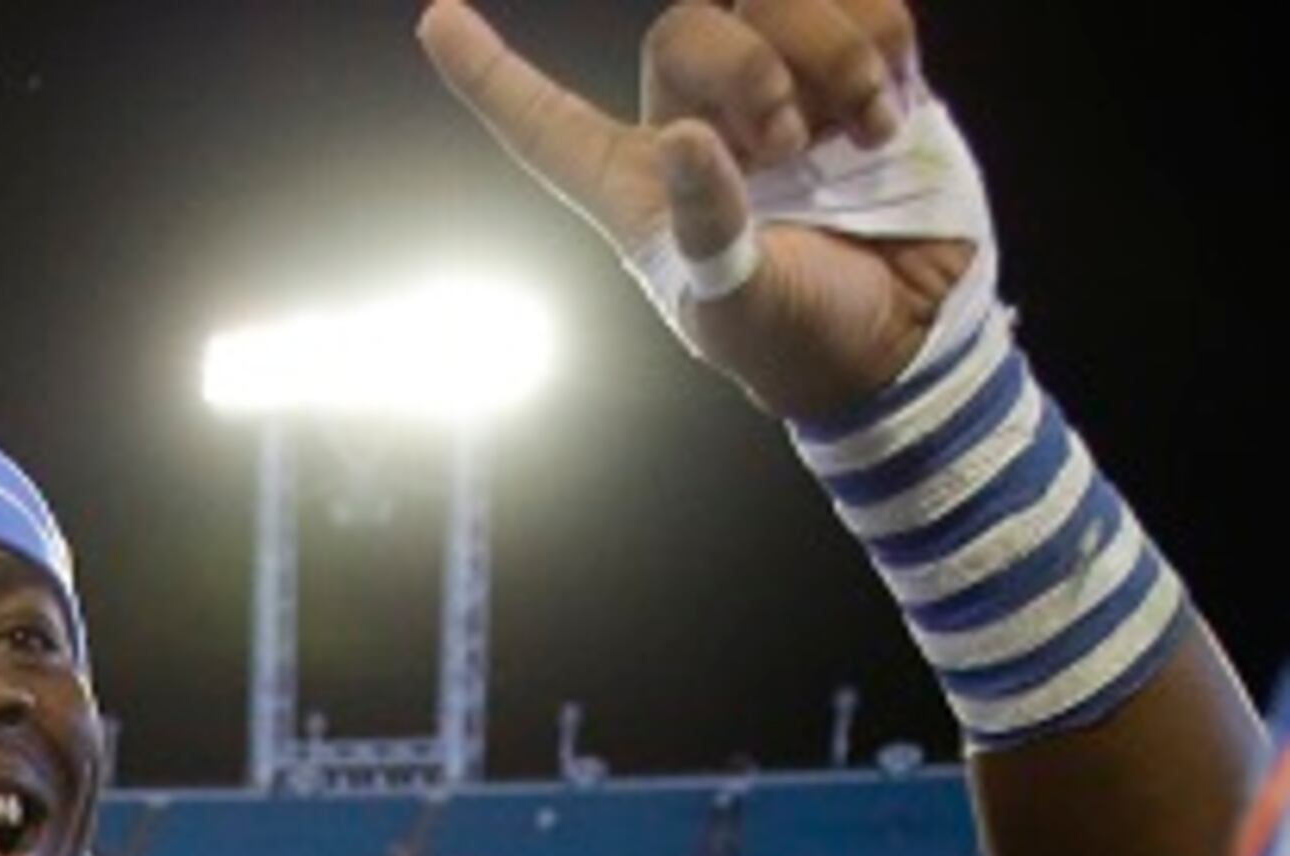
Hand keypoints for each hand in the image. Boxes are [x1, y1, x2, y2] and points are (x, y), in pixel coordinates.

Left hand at [419, 0, 979, 419]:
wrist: (905, 336)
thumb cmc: (796, 338)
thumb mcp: (740, 304)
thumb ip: (710, 229)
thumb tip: (684, 138)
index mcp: (638, 187)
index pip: (544, 121)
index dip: (489, 73)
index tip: (435, 20)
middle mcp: (698, 125)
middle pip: (683, 27)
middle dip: (744, 70)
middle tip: (785, 147)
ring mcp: (782, 93)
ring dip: (824, 53)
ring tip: (853, 134)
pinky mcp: (861, 77)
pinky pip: (864, 5)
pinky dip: (880, 46)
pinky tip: (886, 119)